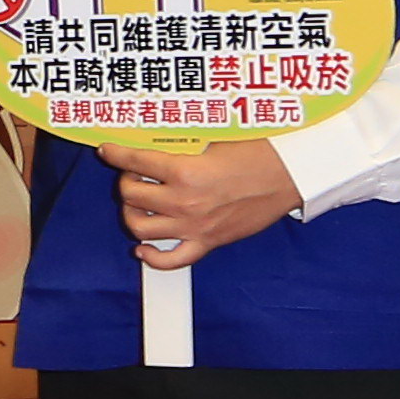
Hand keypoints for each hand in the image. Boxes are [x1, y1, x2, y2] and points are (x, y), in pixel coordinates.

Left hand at [113, 138, 304, 267]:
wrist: (291, 175)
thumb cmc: (260, 153)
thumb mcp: (215, 138)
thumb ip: (182, 142)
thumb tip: (155, 138)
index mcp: (184, 171)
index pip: (133, 162)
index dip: (115, 154)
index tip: (108, 151)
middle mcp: (184, 201)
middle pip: (130, 195)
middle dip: (126, 181)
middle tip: (133, 174)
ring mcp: (194, 226)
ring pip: (140, 227)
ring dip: (132, 212)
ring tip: (138, 203)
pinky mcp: (207, 242)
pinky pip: (171, 260)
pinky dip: (152, 257)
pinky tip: (143, 247)